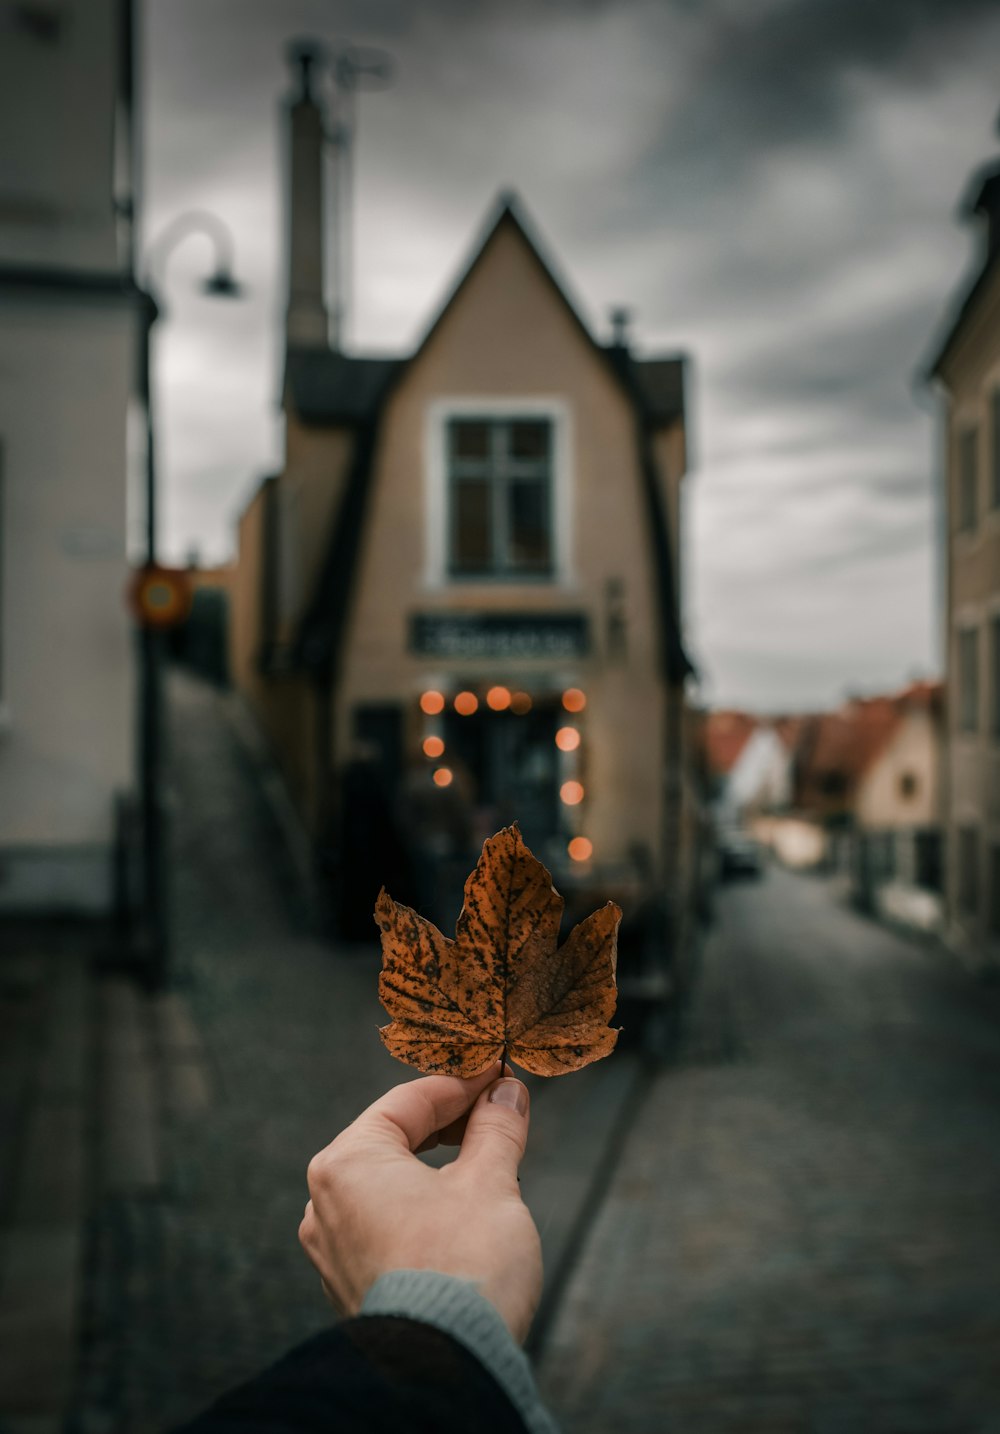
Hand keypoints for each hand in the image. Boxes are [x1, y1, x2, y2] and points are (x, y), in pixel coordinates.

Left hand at [299, 1064, 541, 1342]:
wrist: (445, 1369)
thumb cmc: (464, 1268)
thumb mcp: (490, 1183)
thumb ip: (496, 1129)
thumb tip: (507, 1094)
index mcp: (347, 1163)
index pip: (408, 1101)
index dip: (462, 1083)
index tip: (500, 1074)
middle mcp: (325, 1202)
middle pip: (394, 1139)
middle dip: (451, 1125)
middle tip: (499, 1111)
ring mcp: (333, 1248)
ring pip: (390, 1182)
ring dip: (438, 1165)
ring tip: (488, 1159)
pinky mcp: (351, 1284)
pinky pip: (386, 1222)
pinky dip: (423, 1205)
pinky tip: (463, 1209)